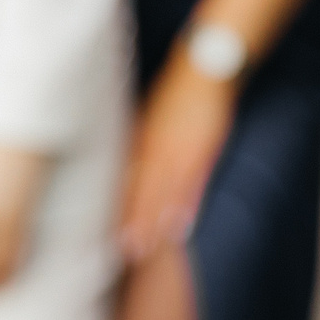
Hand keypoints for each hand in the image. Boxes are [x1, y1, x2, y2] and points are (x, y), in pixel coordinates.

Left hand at [116, 59, 236, 263]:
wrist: (205, 69)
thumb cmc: (177, 90)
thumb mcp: (151, 113)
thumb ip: (140, 137)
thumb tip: (127, 158)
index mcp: (145, 140)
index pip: (130, 181)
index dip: (123, 208)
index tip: (114, 232)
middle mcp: (159, 149)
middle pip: (145, 193)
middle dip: (136, 223)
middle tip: (127, 251)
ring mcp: (182, 152)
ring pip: (166, 194)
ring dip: (157, 222)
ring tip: (150, 247)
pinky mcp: (204, 151)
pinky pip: (193, 184)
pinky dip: (187, 207)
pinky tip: (182, 226)